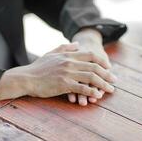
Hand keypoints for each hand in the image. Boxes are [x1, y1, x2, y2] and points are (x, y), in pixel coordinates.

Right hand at [0, 43, 114, 104]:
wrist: (26, 78)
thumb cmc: (38, 67)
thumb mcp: (51, 53)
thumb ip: (65, 48)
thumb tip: (77, 44)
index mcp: (68, 55)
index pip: (91, 55)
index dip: (102, 61)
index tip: (109, 68)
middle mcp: (70, 62)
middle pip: (95, 67)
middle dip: (107, 74)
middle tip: (115, 80)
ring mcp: (67, 74)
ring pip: (91, 78)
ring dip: (103, 84)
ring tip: (110, 90)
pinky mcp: (64, 85)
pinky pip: (82, 89)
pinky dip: (92, 92)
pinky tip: (97, 96)